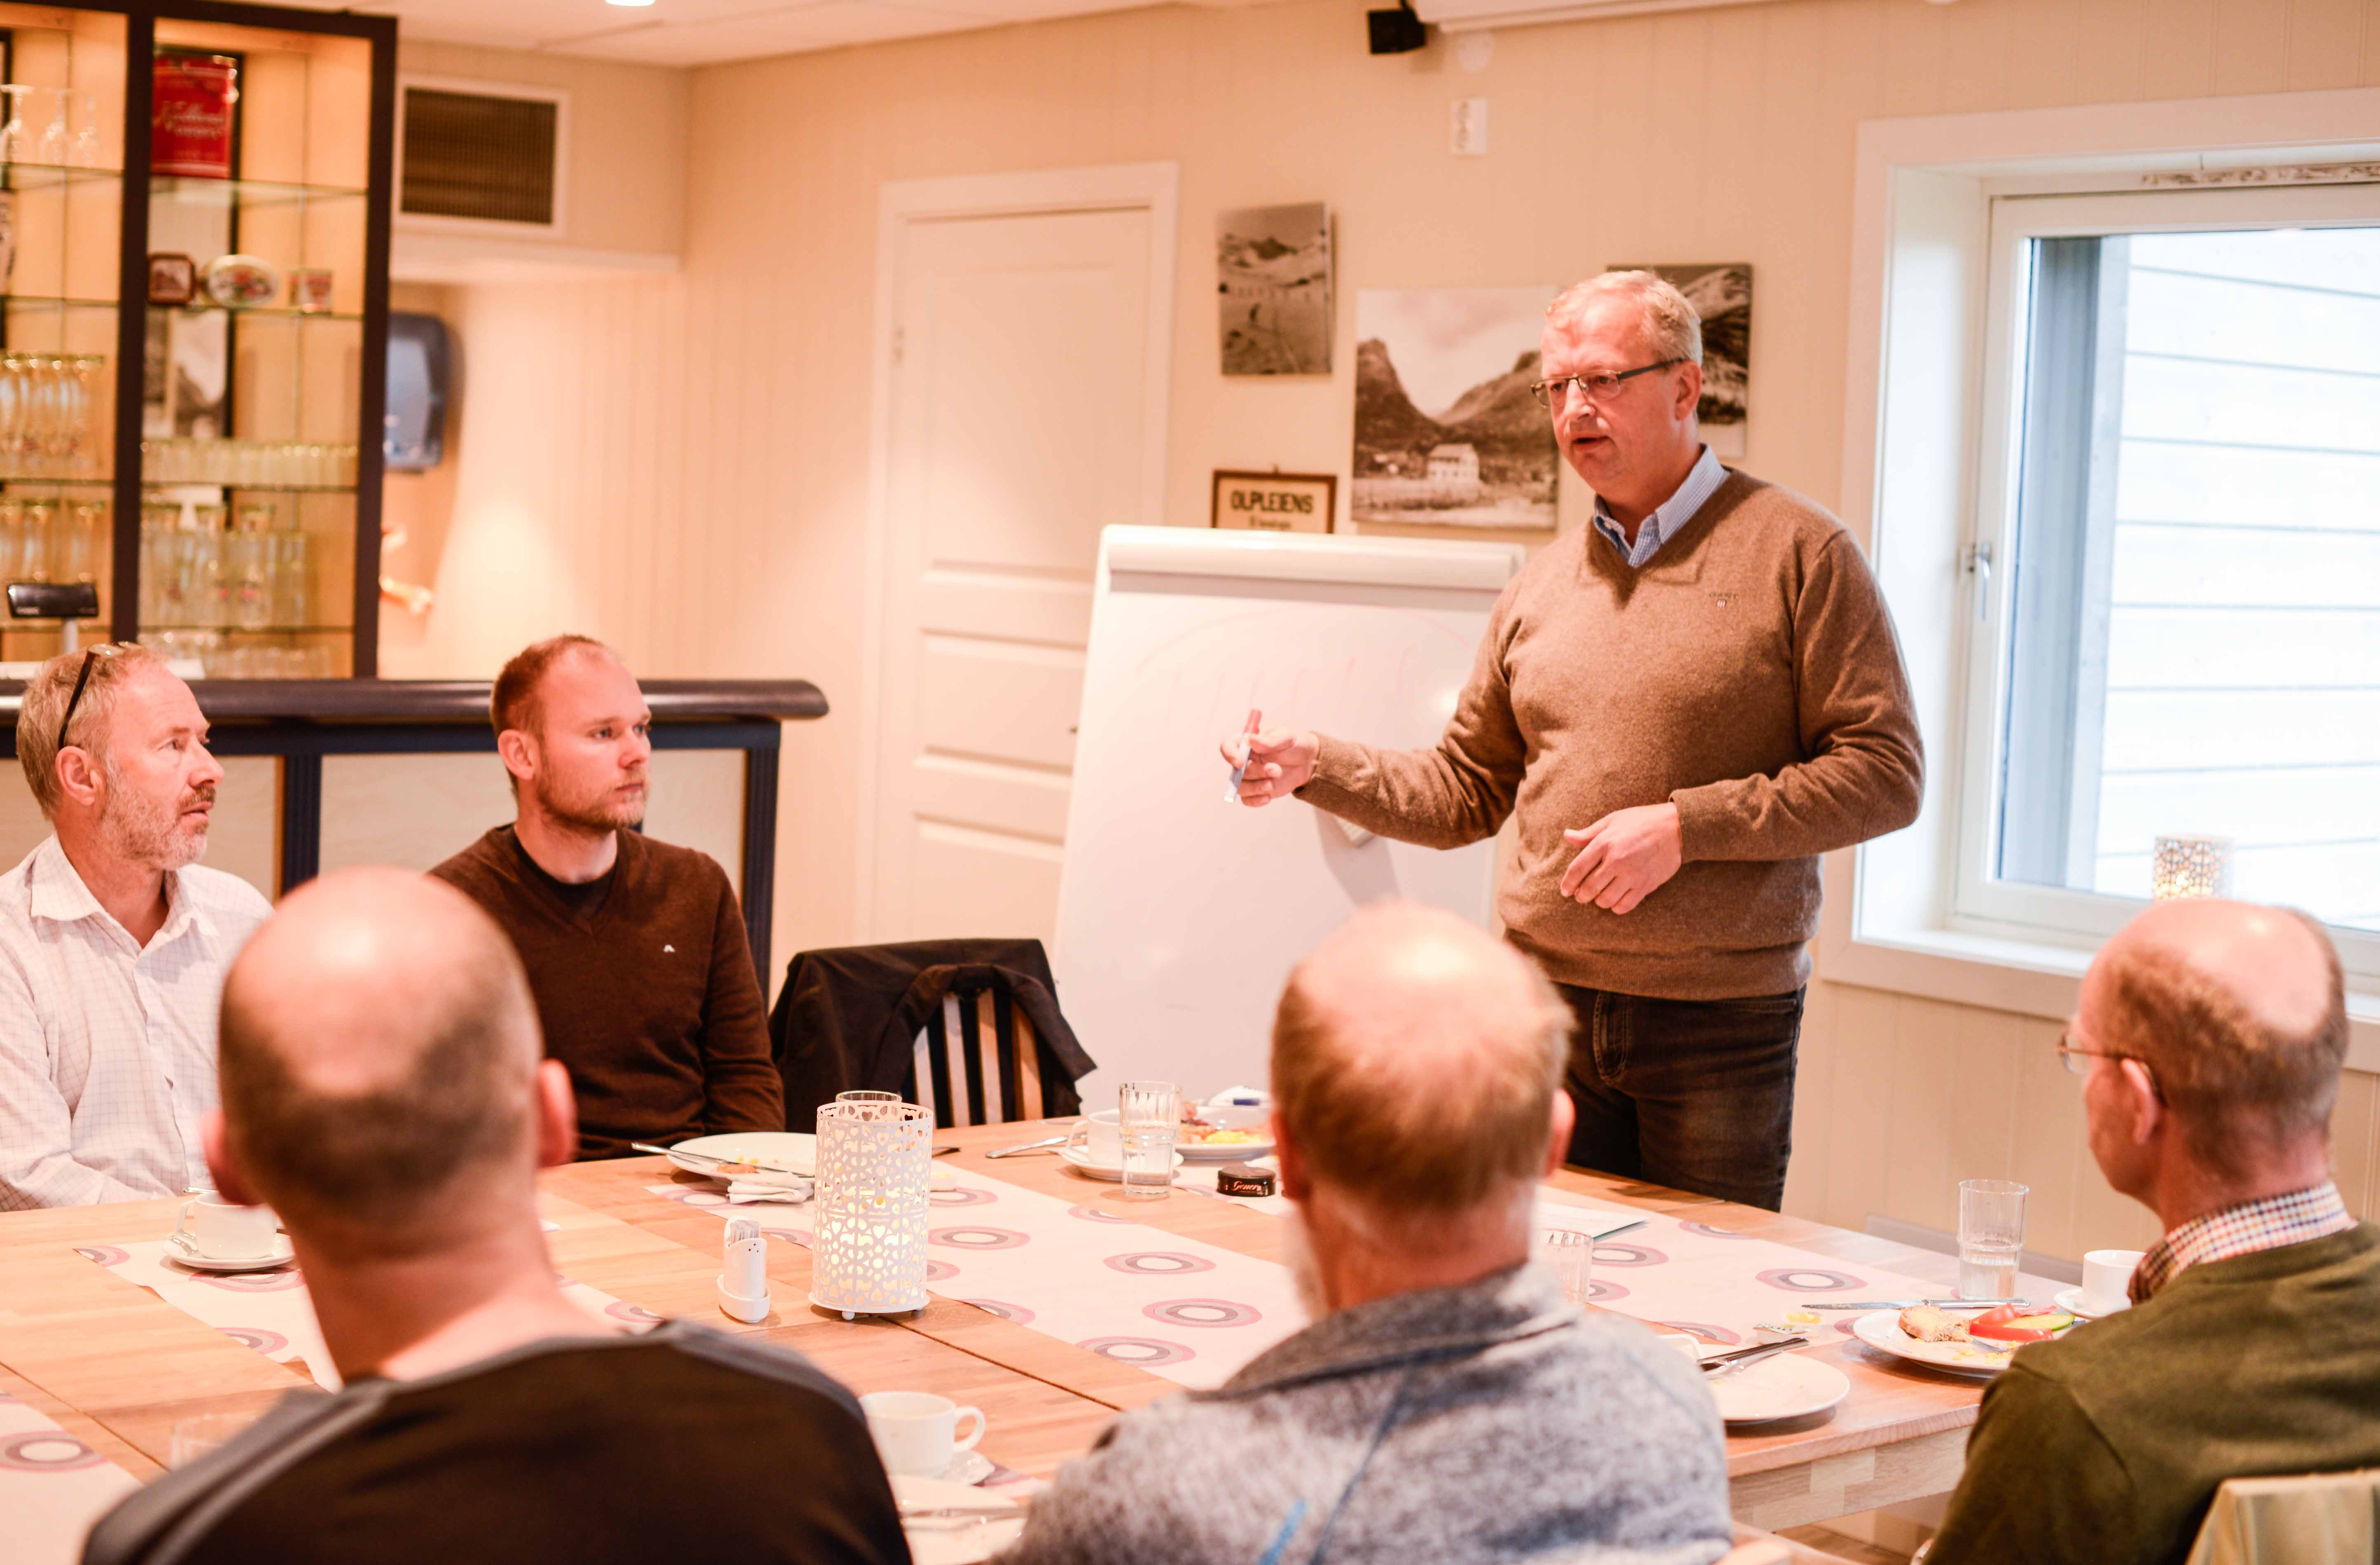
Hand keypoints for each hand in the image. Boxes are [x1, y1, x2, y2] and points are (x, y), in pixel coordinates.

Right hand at [1220, 727, 1317, 805]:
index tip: (1240, 762)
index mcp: (1246, 742)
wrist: (1305, 762)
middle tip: (1276, 770)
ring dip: (1257, 787)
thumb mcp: (1285, 736)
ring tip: (1274, 783)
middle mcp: (1244, 760)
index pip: (1228, 745)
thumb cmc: (1293, 744)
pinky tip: (1268, 796)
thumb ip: (1269, 740)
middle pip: (1237, 771)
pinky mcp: (1256, 790)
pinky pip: (1247, 800)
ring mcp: (1249, 776)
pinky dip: (1256, 800)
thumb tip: (1250, 740)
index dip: (1229, 754)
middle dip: (1256, 772)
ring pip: (1241, 787)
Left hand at [1559, 803, 1682, 914]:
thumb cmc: (1642, 821)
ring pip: (1605, 900)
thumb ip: (1588, 833)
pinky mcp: (1646, 885)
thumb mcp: (1613, 820)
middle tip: (1581, 896)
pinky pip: (1625, 905)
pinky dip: (1616, 907)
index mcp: (1605, 843)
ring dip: (1599, 901)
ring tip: (1599, 896)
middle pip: (1589, 888)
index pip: (1578, 869)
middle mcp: (1617, 861)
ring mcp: (1632, 875)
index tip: (1565, 891)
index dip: (1568, 883)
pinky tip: (1615, 901)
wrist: (1677, 827)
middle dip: (1581, 896)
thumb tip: (1567, 836)